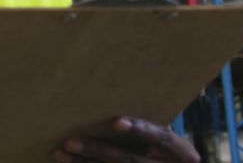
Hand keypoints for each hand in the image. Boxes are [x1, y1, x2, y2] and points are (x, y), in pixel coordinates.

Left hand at [54, 117, 199, 162]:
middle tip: (70, 141)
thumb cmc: (166, 146)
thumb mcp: (168, 138)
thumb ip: (150, 124)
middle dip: (98, 150)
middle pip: (130, 160)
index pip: (162, 138)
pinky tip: (68, 162)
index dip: (141, 129)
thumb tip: (122, 87)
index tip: (117, 122)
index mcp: (182, 153)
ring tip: (60, 153)